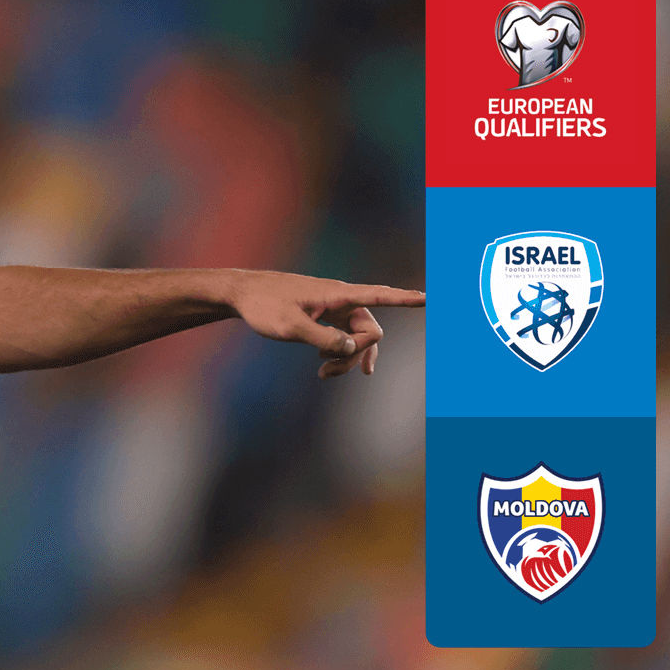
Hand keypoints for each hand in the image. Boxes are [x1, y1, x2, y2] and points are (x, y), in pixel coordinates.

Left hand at [223, 271, 425, 378]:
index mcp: (337, 294)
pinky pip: (344, 334)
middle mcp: (341, 298)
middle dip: (356, 354)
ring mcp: (333, 306)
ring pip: (356, 335)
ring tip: (322, 375)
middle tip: (325, 373)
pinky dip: (339, 351)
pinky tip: (324, 366)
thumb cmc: (264, 306)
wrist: (242, 294)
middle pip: (369, 329)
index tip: (428, 298)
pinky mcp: (324, 314)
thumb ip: (322, 338)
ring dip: (346, 358)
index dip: (404, 299)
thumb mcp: (290, 327)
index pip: (379, 295)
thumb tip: (351, 348)